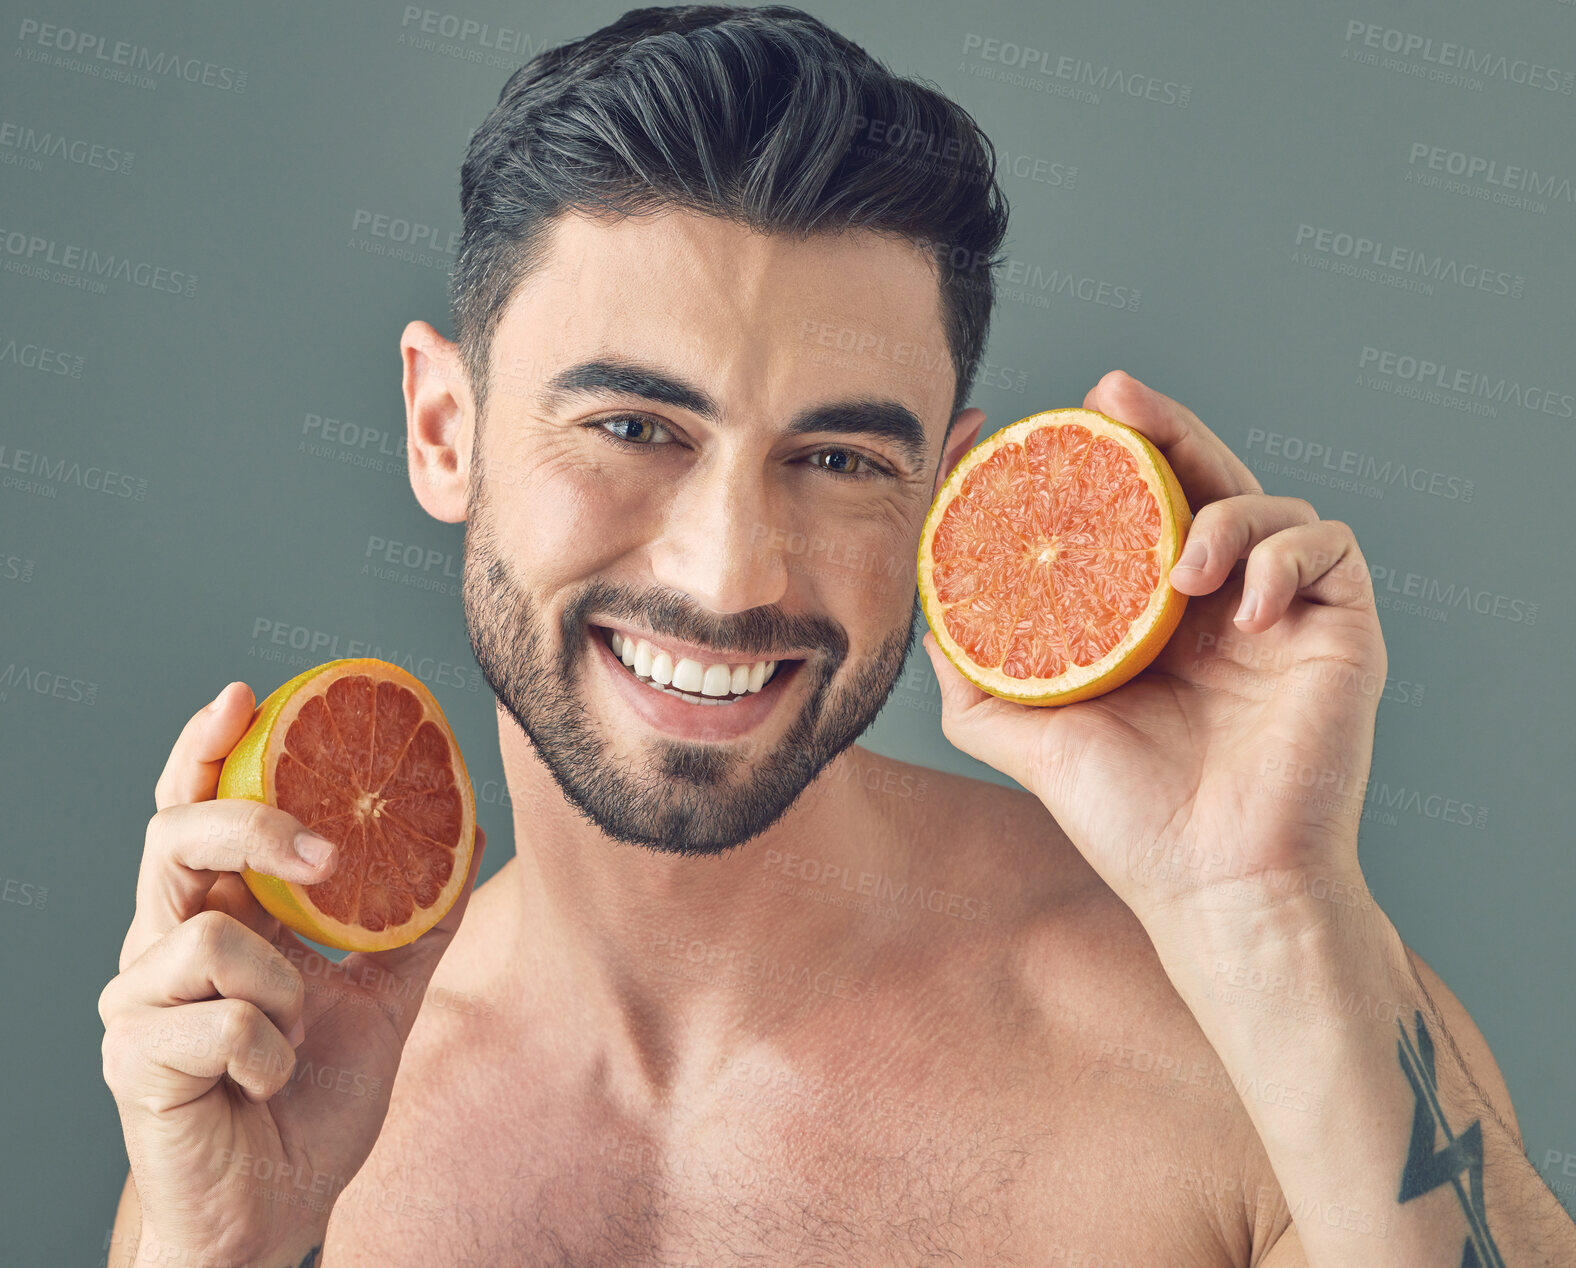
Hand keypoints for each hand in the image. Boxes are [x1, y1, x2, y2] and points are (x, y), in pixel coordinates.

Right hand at [98, 681, 485, 1264]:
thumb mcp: (383, 997)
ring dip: (284, 992)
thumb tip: (469, 837)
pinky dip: (269, 1053)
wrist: (281, 1206)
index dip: (207, 751)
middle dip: (252, 824)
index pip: (196, 812)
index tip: (247, 695)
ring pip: (212, 935)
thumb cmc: (313, 1097)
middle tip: (325, 852)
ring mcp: (137, 999)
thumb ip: (415, 920)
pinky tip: (261, 1084)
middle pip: (175, 834)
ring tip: (290, 1040)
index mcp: (217, 915)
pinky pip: (223, 1019)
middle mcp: (163, 943)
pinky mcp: (133, 1057)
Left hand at [923, 371, 1385, 938]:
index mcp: (1150, 621)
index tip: (1036, 428)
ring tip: (1185, 570)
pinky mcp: (1338, 630)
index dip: (1094, 461)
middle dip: (1160, 425)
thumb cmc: (1131, 823)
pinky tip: (1242, 609)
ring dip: (1224, 512)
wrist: (1216, 886)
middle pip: (1196, 481)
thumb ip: (977, 679)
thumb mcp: (1030, 738)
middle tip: (1113, 397)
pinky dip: (1284, 557)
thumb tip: (931, 621)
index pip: (1127, 513)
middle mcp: (1214, 607)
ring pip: (1266, 502)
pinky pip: (1328, 548)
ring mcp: (1278, 614)